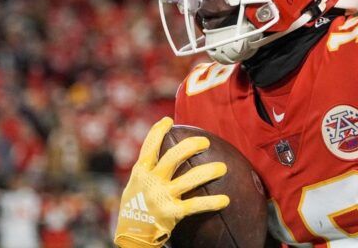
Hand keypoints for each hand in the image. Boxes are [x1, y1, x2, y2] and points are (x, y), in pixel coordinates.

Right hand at [114, 117, 228, 247]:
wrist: (132, 236)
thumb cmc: (136, 208)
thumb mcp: (135, 186)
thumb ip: (148, 171)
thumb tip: (167, 154)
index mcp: (140, 173)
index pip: (149, 147)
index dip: (158, 131)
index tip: (168, 120)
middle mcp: (151, 182)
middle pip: (173, 157)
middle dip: (191, 146)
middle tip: (206, 142)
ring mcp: (162, 197)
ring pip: (190, 179)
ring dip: (209, 171)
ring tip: (223, 168)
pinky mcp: (172, 213)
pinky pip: (196, 205)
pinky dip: (212, 202)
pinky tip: (226, 200)